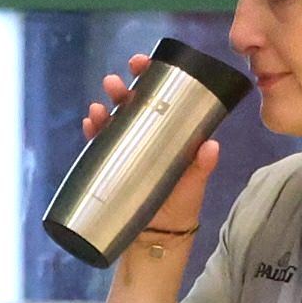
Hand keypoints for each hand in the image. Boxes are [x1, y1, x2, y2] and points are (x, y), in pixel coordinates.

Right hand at [87, 53, 220, 249]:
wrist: (155, 240)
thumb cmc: (179, 210)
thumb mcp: (193, 187)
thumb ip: (200, 168)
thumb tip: (211, 146)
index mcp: (171, 135)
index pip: (162, 98)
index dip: (152, 76)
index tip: (143, 63)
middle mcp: (148, 139)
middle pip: (133, 106)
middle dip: (123, 90)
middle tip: (116, 82)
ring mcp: (128, 154)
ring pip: (114, 123)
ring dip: (105, 110)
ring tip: (98, 105)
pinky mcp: (110, 170)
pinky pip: (99, 147)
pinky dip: (94, 134)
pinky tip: (90, 125)